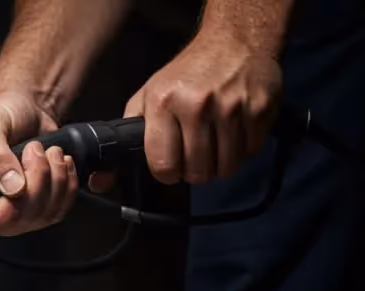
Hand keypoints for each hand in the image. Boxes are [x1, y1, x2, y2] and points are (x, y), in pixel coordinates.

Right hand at [0, 90, 79, 243]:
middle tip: (34, 151)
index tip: (17, 180)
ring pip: (43, 215)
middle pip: (19, 220)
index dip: (5, 210)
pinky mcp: (40, 207)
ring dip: (55, 178)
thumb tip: (11, 188)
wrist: (25, 108)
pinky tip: (60, 164)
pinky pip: (60, 210)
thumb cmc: (1, 114)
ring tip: (47, 152)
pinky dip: (67, 184)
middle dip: (36, 181)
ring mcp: (15, 212)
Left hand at [117, 27, 281, 186]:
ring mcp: (232, 107)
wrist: (234, 41)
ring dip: (219, 165)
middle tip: (194, 157)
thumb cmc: (187, 74)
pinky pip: (250, 152)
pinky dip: (243, 151)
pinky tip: (234, 134)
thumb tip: (104, 176)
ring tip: (214, 147)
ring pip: (226, 167)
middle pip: (197, 171)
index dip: (166, 174)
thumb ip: (128, 133)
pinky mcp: (260, 110)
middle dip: (193, 172)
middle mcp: (198, 105)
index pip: (163, 164)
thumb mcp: (148, 94)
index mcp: (165, 102)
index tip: (170, 168)